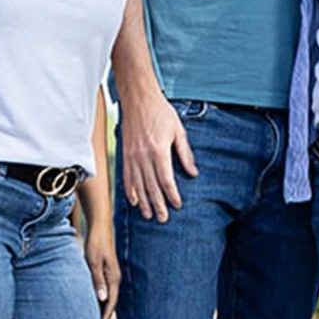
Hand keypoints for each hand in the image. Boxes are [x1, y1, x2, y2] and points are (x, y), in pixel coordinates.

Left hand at [86, 219, 120, 318]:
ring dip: (101, 310)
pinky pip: (103, 290)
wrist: (100, 227)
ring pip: (106, 297)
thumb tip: (102, 299)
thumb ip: (98, 280)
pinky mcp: (105, 271)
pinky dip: (98, 299)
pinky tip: (92, 304)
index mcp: (113, 279)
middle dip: (103, 318)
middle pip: (109, 303)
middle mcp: (114, 279)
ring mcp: (111, 275)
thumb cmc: (96, 243)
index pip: (110, 304)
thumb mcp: (94, 262)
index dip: (104, 318)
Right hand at [119, 90, 197, 221]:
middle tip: (163, 219)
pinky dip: (130, 190)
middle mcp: (143, 156)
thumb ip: (185, 153)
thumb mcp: (178, 131)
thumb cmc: (160, 112)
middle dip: (158, 204)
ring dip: (144, 202)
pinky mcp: (125, 154)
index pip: (165, 180)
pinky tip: (134, 201)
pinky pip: (127, 177)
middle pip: (151, 186)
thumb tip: (193, 173)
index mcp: (158, 151)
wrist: (138, 99)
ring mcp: (132, 156)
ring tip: (149, 215)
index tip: (177, 205)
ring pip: (138, 185)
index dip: (172, 195)